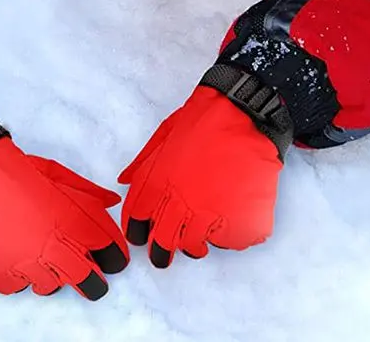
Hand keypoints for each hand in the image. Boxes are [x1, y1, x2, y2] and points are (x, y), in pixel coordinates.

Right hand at [0, 134, 128, 298]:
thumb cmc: (17, 172)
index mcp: (71, 225)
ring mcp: (24, 267)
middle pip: (85, 280)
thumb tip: (112, 201)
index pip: (107, 252)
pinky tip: (13, 253)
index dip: (114, 257)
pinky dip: (17, 274)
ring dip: (51, 274)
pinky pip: (16, 286)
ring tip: (41, 255)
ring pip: (49, 286)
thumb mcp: (59, 175)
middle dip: (93, 282)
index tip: (114, 260)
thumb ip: (88, 193)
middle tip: (91, 278)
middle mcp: (51, 251)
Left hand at [119, 85, 282, 267]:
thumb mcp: (164, 134)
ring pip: (193, 247)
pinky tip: (227, 221)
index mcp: (158, 185)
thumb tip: (125, 181)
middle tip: (164, 254)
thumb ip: (142, 163)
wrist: (245, 115)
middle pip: (162, 244)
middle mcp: (180, 205)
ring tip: (200, 236)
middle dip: (160, 253)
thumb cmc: (203, 120)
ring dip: (194, 245)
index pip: (136, 223)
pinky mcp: (239, 223)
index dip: (137, 232)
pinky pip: (228, 243)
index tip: (142, 236)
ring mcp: (210, 217)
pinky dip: (227, 236)